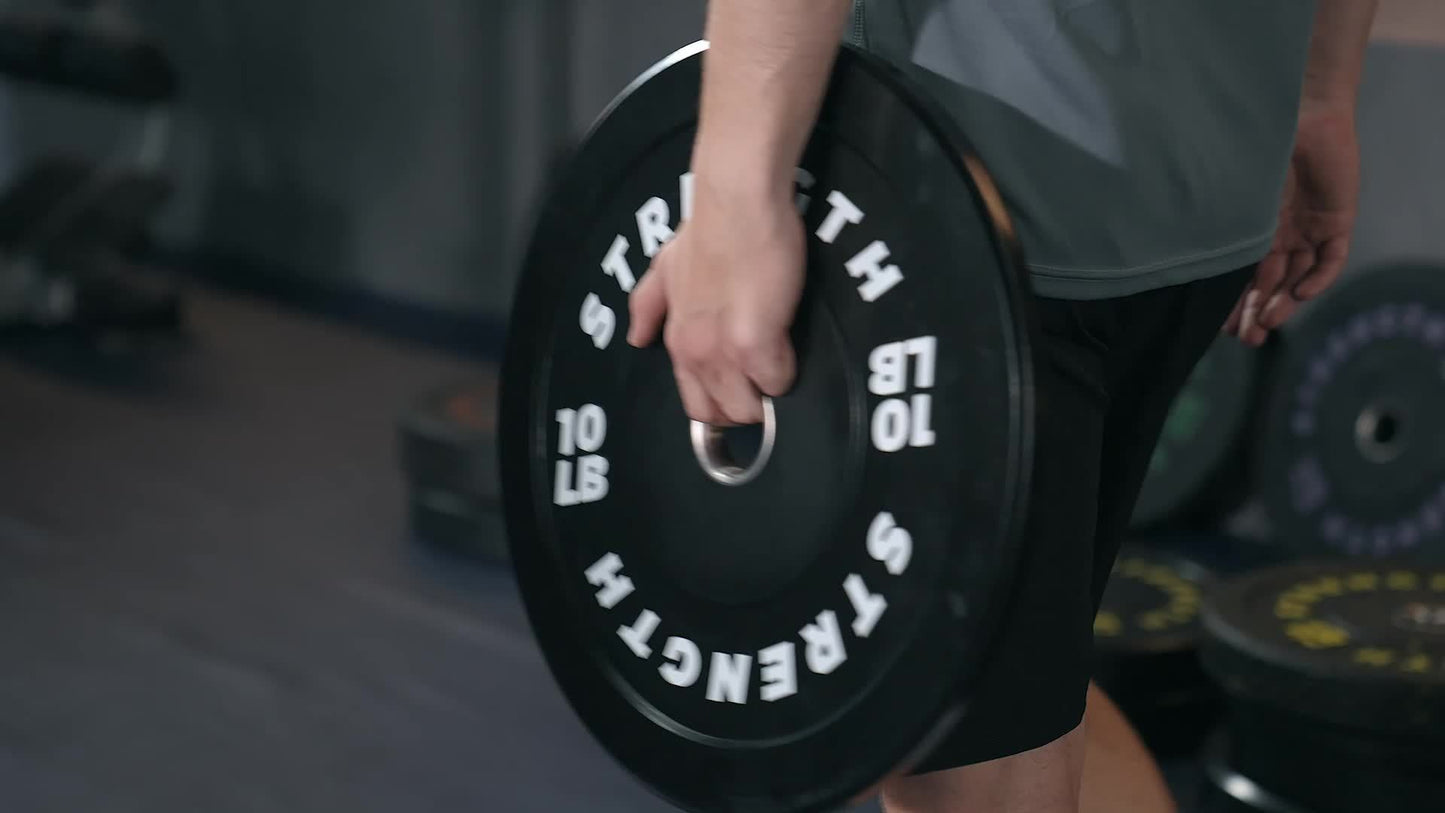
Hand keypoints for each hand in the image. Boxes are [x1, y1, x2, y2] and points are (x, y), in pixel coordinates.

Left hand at [626, 180, 804, 424]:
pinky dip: (786, 372)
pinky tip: (787, 343)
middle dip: (745, 405)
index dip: (721, 400)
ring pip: (749, 409)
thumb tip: (637, 337)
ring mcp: (723, 353)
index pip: (695, 404)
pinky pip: (777, 383)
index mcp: (677, 341)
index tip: (739, 385)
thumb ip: (650, 305)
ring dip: (767, 391)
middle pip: (722, 415)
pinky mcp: (755, 344)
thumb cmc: (707, 231)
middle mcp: (694, 354)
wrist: (736, 205)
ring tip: (777, 358)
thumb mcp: (665, 267)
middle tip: (763, 375)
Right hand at [1225, 103, 1360, 345]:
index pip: (1245, 275)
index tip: (1220, 328)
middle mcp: (1283, 234)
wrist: (1302, 111)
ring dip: (1283, 303)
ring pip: (1298, 278)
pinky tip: (1299, 293)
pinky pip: (1331, 260)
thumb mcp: (1232, 195)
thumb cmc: (1258, 148)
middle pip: (1270, 284)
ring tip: (1267, 325)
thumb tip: (1174, 257)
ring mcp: (1311, 229)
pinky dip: (1317, 278)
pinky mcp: (1337, 221)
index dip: (1234, 303)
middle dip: (1257, 313)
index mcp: (1255, 229)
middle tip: (1246, 339)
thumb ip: (1218, 225)